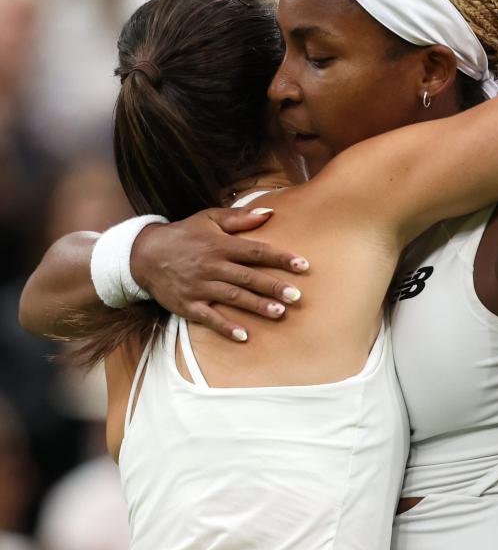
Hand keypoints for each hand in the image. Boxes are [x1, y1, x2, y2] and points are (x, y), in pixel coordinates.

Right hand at [130, 207, 308, 340]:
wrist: (143, 254)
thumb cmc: (184, 234)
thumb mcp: (209, 218)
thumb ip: (239, 218)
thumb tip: (270, 214)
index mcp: (220, 245)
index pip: (256, 251)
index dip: (280, 258)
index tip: (303, 264)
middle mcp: (212, 266)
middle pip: (248, 277)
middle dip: (273, 286)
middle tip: (297, 295)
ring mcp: (199, 287)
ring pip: (233, 297)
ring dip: (257, 306)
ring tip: (280, 312)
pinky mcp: (187, 305)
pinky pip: (209, 318)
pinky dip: (226, 327)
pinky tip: (244, 336)